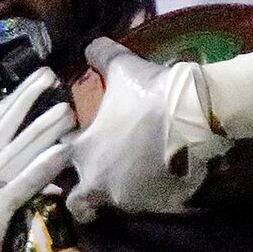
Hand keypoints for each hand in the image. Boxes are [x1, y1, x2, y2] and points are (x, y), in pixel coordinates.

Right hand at [0, 68, 75, 251]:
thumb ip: (5, 173)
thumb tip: (35, 148)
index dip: (13, 100)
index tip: (35, 80)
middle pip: (0, 129)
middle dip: (26, 100)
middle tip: (50, 76)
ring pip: (14, 152)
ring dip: (42, 130)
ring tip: (67, 110)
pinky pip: (23, 184)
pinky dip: (43, 166)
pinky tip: (62, 152)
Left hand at [66, 40, 222, 221]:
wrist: (194, 114)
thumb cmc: (149, 92)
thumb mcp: (122, 67)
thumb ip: (100, 56)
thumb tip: (90, 46)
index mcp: (83, 153)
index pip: (58, 166)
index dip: (69, 158)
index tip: (81, 151)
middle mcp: (101, 183)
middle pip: (84, 201)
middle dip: (89, 192)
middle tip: (104, 177)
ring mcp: (132, 198)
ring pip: (120, 202)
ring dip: (125, 191)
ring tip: (141, 174)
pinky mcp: (161, 205)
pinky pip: (153, 204)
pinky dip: (156, 194)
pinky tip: (165, 176)